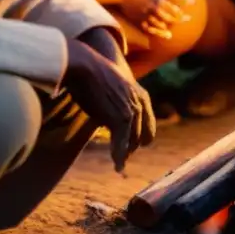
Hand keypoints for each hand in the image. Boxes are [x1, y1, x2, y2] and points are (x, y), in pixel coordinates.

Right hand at [63, 39, 155, 170]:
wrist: (85, 67)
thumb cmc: (93, 78)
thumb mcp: (114, 90)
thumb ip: (119, 102)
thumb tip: (112, 117)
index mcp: (142, 96)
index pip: (148, 125)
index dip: (140, 137)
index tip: (131, 147)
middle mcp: (141, 103)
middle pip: (141, 135)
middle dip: (131, 148)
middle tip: (122, 159)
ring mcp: (132, 111)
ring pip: (132, 141)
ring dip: (124, 155)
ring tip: (119, 165)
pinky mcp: (121, 118)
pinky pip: (121, 143)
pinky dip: (119, 156)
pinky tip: (116, 166)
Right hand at [118, 0, 193, 39]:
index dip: (186, 1)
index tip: (193, 2)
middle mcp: (155, 5)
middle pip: (173, 13)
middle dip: (183, 16)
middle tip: (189, 18)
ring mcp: (148, 14)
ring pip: (164, 22)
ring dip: (174, 24)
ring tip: (180, 24)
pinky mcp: (140, 20)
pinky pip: (152, 29)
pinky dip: (160, 32)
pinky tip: (167, 34)